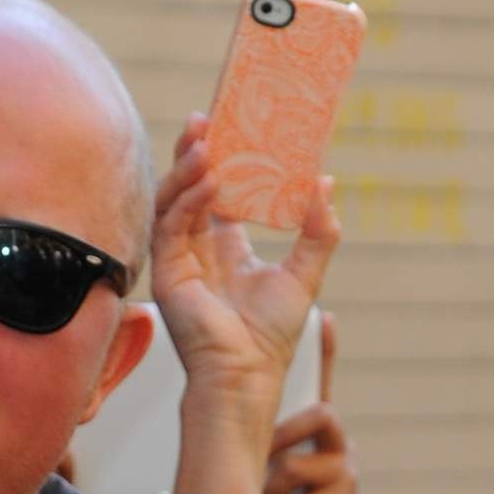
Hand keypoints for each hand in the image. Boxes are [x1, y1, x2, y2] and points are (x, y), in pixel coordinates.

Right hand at [155, 114, 340, 455]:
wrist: (247, 376)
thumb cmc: (271, 338)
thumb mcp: (304, 275)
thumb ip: (318, 233)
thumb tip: (327, 183)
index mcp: (227, 247)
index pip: (219, 192)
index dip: (224, 159)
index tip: (231, 126)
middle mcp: (199, 249)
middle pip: (192, 187)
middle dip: (197, 151)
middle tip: (206, 117)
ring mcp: (179, 259)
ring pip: (175, 199)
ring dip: (187, 168)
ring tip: (205, 141)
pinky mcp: (166, 272)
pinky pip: (171, 224)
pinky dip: (188, 200)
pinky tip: (208, 182)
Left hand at [264, 323, 383, 493]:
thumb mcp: (278, 483)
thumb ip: (263, 457)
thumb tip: (218, 435)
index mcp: (322, 438)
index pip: (323, 386)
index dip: (326, 352)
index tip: (327, 318)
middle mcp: (340, 449)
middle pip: (321, 414)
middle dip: (284, 436)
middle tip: (263, 461)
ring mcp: (347, 478)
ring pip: (296, 466)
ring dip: (272, 491)